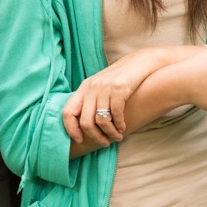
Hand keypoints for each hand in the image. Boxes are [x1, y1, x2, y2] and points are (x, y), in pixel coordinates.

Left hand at [62, 46, 197, 144]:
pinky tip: (123, 128)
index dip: (71, 129)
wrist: (139, 63)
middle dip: (95, 137)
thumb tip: (85, 127)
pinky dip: (119, 125)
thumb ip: (91, 102)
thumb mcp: (100, 87)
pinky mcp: (119, 88)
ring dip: (110, 133)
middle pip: (85, 121)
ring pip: (101, 120)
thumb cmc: (119, 79)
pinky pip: (115, 114)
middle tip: (104, 143)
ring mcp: (104, 87)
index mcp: (83, 88)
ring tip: (117, 137)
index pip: (67, 112)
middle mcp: (91, 87)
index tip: (80, 140)